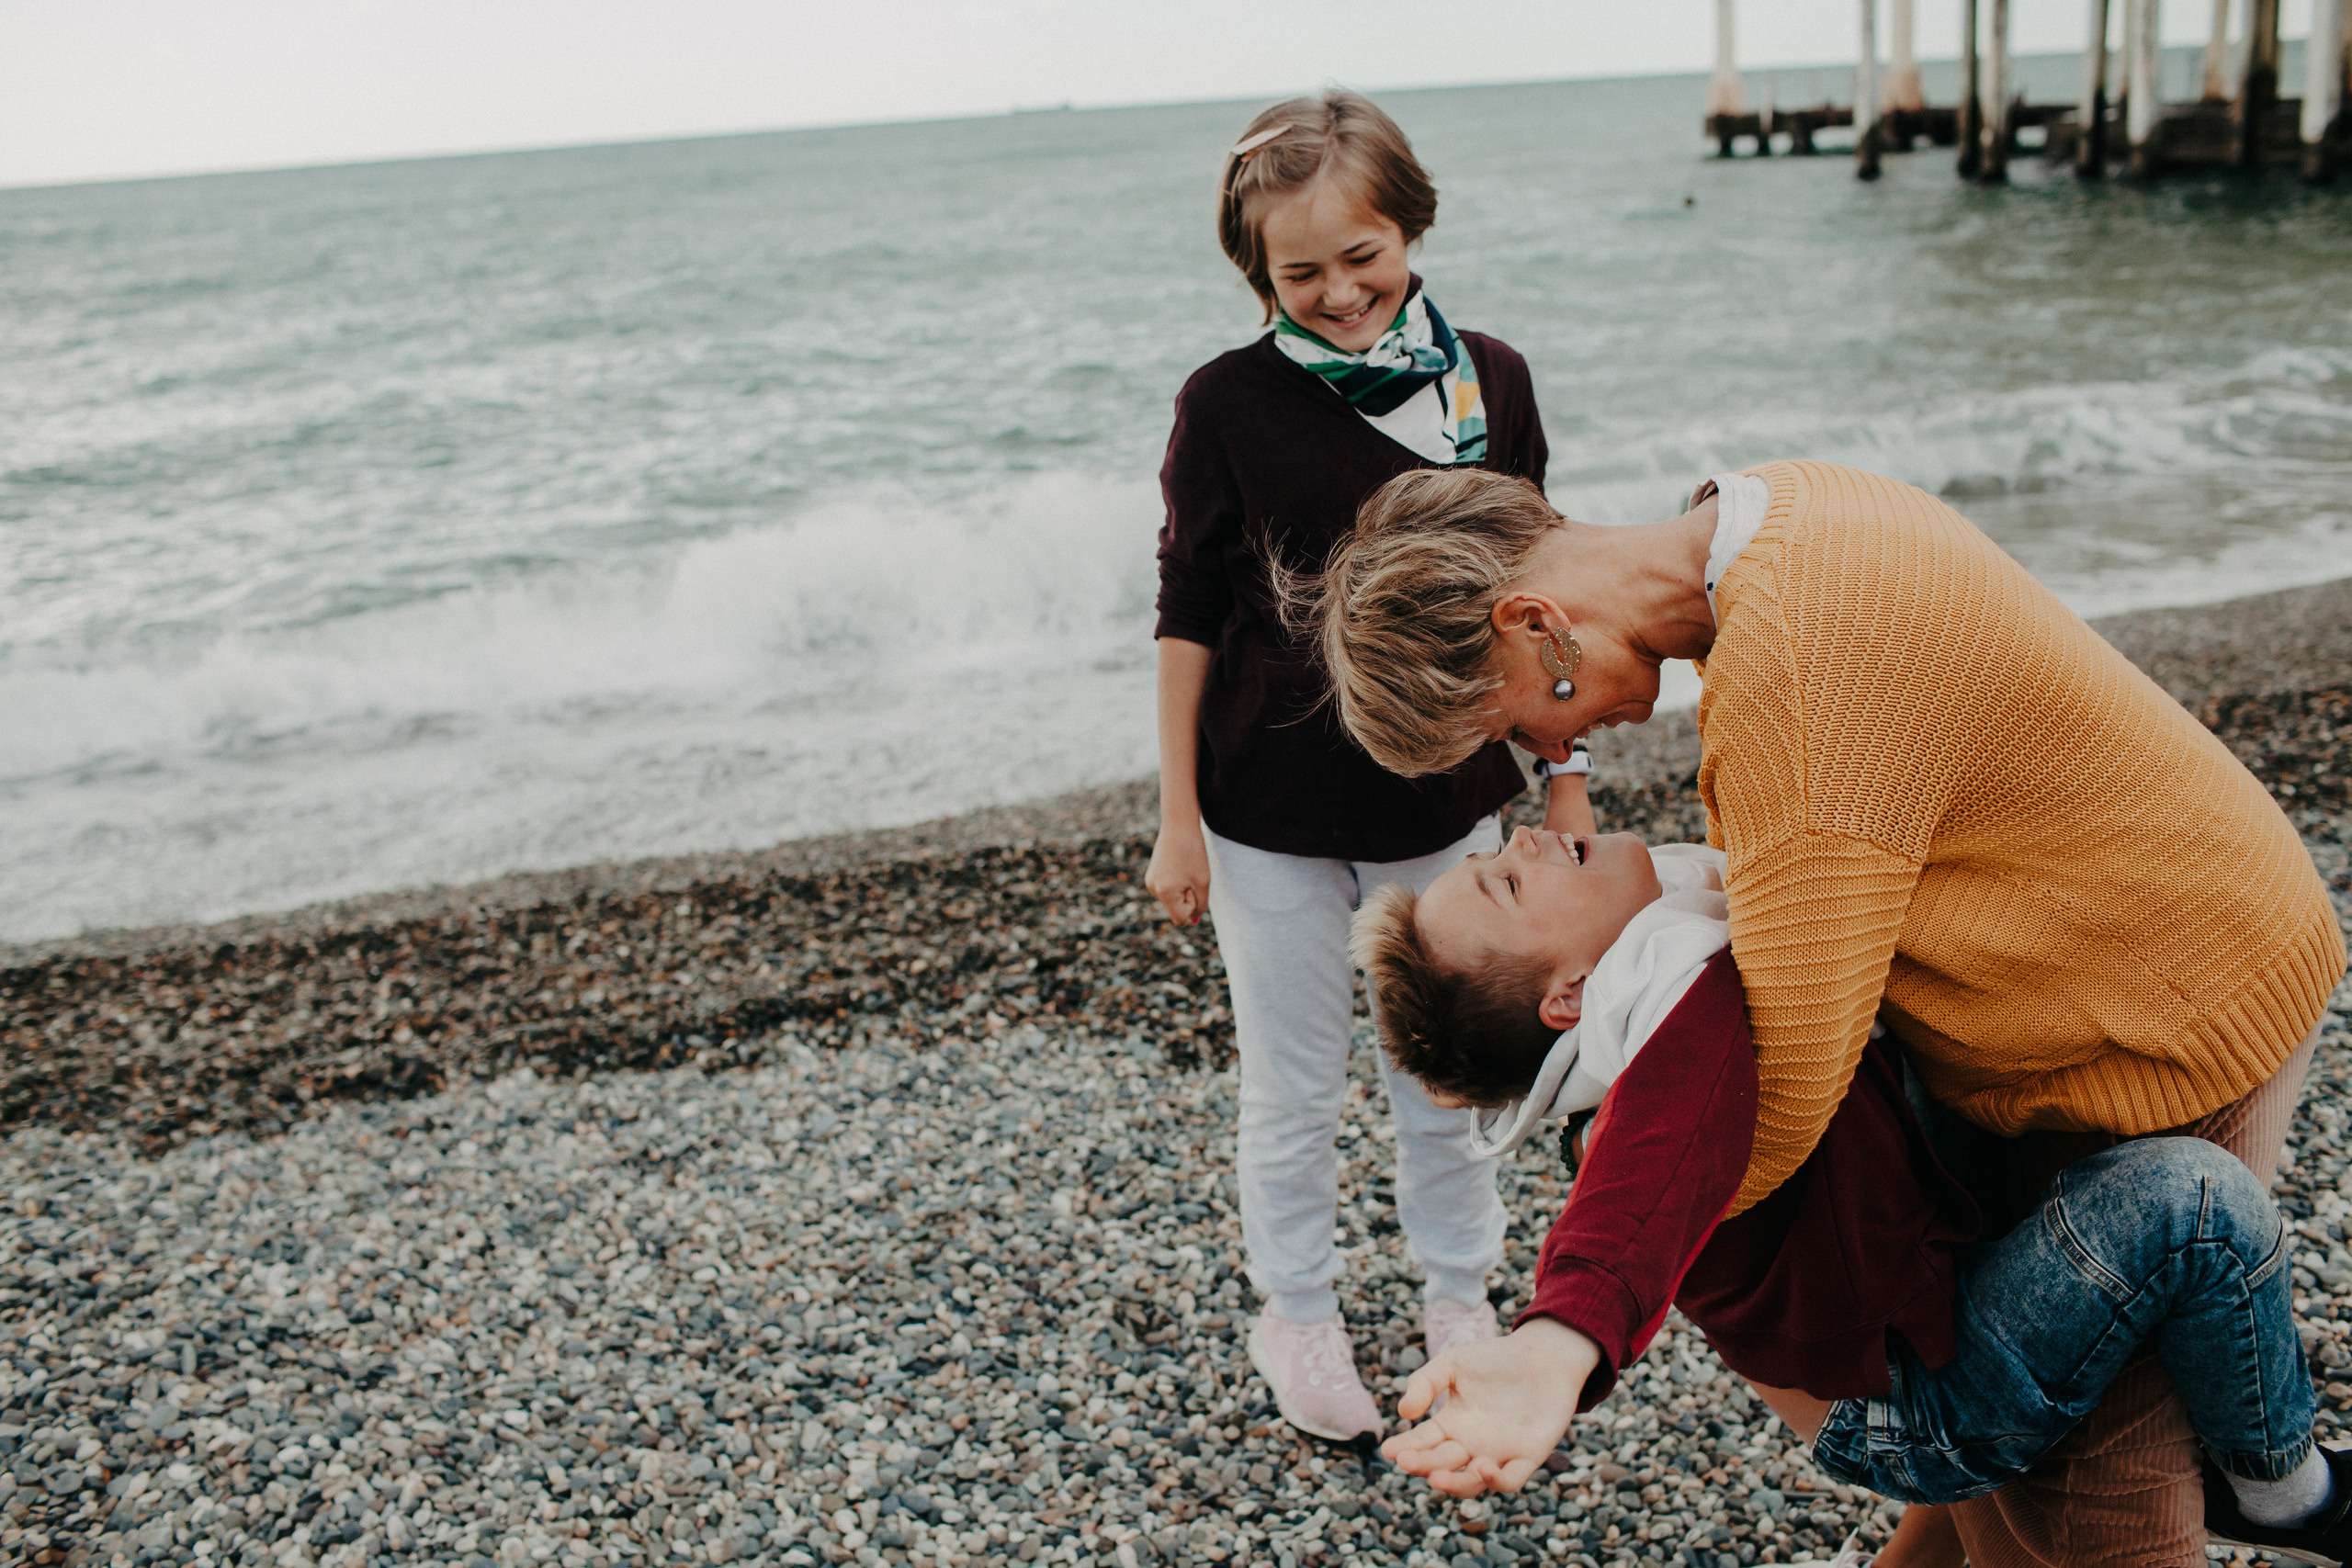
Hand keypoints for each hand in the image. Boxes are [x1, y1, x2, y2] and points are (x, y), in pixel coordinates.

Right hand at [1145, 819, 1210, 925]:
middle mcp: (1153, 889)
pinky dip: (1176, 884)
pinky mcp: (1151, 875)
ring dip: (1182, 890)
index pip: (1181, 919)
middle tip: (1191, 875)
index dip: (1192, 906)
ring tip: (1185, 869)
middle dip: (1187, 898)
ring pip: (1172, 900)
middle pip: (1175, 910)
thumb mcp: (1203, 881)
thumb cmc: (1194, 852)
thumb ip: (1200, 904)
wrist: (1179, 825)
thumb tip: (1193, 922)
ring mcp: (1150, 882)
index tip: (1194, 886)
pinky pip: (1167, 890)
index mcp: (1165, 892)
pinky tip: (1179, 866)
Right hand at [1383, 1318, 1595, 1496]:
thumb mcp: (1453, 1363)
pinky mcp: (1527, 1458)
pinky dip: (1496, 1481)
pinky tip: (1484, 1468)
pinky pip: (1510, 1480)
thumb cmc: (1496, 1359)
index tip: (1388, 1450)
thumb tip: (1403, 1412)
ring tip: (1439, 1476)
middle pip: (1441, 1464)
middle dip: (1422, 1466)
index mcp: (1451, 1425)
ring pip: (1471, 1483)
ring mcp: (1498, 1455)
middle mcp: (1470, 1445)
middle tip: (1406, 1461)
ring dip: (1455, 1484)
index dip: (1404, 1449)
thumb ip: (1425, 1382)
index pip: (1421, 1443)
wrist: (1544, 1356)